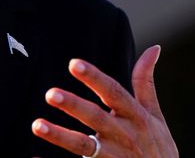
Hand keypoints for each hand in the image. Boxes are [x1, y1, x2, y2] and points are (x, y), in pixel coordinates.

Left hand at [32, 46, 177, 156]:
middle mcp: (124, 136)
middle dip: (74, 106)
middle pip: (96, 118)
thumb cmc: (157, 147)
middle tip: (50, 93)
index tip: (73, 63)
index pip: (113, 92)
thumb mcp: (155, 116)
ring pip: (84, 146)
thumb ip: (146, 83)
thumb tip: (154, 47)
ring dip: (60, 136)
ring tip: (36, 125)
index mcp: (136, 116)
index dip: (94, 78)